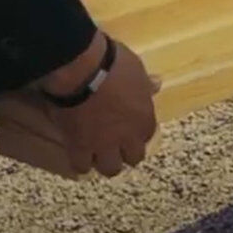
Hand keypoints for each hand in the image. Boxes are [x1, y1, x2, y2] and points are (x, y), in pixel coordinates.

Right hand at [16, 31, 160, 177]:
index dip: (136, 132)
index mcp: (145, 119)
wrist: (82, 69)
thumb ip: (145, 84)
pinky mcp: (80, 147)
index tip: (127, 125)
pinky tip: (76, 151)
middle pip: (133, 159)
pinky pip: (81, 166)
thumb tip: (156, 84)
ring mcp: (104, 145)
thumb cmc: (112, 63)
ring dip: (104, 161)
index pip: (147, 136)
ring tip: (94, 152)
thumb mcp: (135, 68)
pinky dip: (79, 161)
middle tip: (113, 143)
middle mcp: (128, 137)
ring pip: (110, 169)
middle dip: (124, 152)